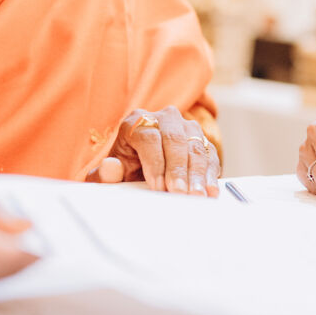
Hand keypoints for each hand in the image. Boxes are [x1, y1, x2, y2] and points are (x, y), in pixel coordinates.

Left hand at [87, 106, 219, 195]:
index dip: (155, 163)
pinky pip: (209, 154)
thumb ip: (105, 174)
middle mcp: (164, 118)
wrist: (140, 168)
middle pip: (174, 139)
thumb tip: (110, 167)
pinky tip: (210, 190)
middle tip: (179, 193)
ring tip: (196, 195)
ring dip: (197, 173)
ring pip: (194, 145)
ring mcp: (185, 126)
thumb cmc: (125, 170)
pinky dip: (210, 173)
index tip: (158, 186)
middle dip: (178, 169)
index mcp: (137, 122)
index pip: (149, 138)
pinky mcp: (202, 140)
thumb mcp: (111, 174)